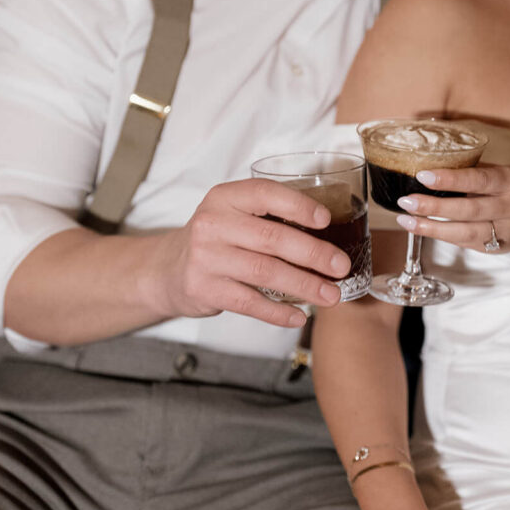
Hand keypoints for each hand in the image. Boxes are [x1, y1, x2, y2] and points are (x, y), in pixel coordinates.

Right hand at [148, 178, 350, 326]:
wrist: (168, 269)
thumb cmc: (217, 239)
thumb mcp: (233, 215)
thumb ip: (269, 217)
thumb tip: (330, 233)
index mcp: (225, 198)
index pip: (264, 194)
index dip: (297, 206)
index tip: (326, 220)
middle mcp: (212, 224)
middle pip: (271, 239)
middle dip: (313, 254)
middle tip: (340, 266)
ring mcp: (206, 258)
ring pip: (264, 273)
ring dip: (304, 285)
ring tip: (331, 295)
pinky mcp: (204, 289)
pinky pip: (249, 303)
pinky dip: (278, 312)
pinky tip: (299, 316)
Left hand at [395, 163, 509, 262]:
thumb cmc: (507, 190)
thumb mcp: (498, 174)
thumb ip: (470, 172)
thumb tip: (427, 167)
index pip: (478, 179)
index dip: (450, 179)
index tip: (423, 176)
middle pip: (470, 209)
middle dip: (435, 207)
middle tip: (407, 201)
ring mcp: (503, 231)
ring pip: (465, 232)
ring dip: (431, 227)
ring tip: (406, 219)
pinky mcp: (493, 247)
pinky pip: (462, 242)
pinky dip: (438, 235)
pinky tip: (418, 227)